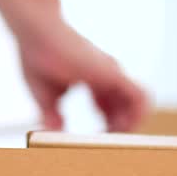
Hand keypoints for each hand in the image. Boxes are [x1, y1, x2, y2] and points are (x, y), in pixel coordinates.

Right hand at [16, 21, 149, 132]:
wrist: (36, 31)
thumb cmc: (37, 56)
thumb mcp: (45, 94)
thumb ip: (52, 114)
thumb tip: (53, 132)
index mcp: (94, 79)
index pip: (112, 107)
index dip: (108, 126)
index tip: (94, 140)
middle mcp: (108, 76)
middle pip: (128, 108)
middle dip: (121, 129)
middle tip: (105, 144)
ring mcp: (112, 73)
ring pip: (140, 104)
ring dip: (131, 124)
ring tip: (112, 137)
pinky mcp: (113, 73)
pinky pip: (139, 98)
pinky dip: (136, 116)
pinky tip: (117, 130)